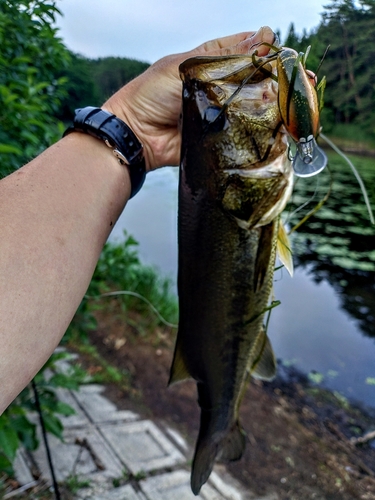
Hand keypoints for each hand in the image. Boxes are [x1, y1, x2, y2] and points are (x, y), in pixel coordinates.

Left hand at [103, 26, 274, 171]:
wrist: (135, 135)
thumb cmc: (150, 94)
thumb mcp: (184, 67)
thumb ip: (220, 58)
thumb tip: (259, 39)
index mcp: (200, 65)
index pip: (232, 49)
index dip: (252, 45)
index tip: (271, 42)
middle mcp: (211, 87)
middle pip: (243, 77)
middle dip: (262, 73)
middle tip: (282, 71)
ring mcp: (215, 112)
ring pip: (244, 104)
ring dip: (260, 99)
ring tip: (279, 94)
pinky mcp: (216, 135)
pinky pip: (236, 130)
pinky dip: (251, 125)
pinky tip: (268, 119)